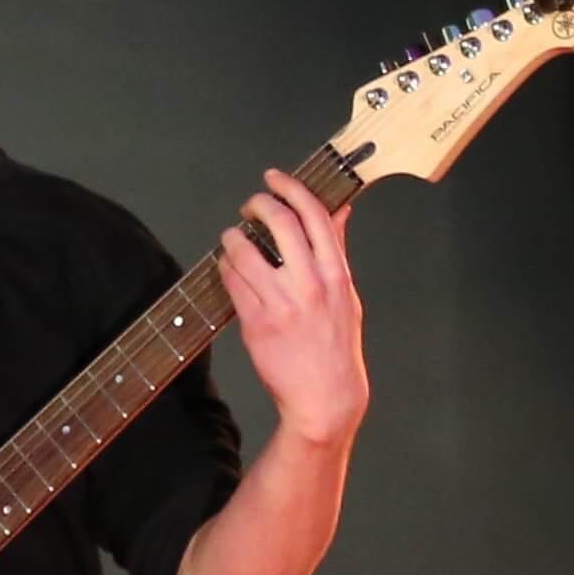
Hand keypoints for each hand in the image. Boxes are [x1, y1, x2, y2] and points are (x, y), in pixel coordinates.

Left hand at [218, 175, 366, 447]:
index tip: (275, 178)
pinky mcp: (255, 322)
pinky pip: (232, 281)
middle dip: (257, 204)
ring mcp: (280, 303)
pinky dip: (226, 267)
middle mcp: (308, 284)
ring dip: (233, 236)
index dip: (291, 187)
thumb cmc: (337, 346)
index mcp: (335, 274)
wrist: (325, 396)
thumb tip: (340, 209)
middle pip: (278, 222)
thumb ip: (337, 250)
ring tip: (233, 239)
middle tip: (249, 206)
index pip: (314, 214)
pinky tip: (229, 267)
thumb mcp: (347, 295)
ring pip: (244, 250)